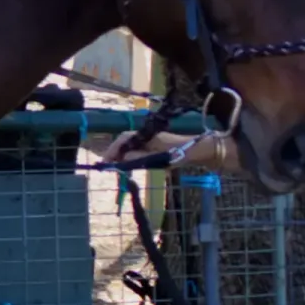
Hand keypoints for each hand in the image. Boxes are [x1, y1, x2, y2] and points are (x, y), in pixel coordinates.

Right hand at [100, 130, 223, 169]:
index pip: (123, 140)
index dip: (112, 150)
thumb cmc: (180, 153)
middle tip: (108, 166)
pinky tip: (130, 165)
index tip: (105, 162)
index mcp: (145, 136)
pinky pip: (138, 150)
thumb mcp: (158, 158)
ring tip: (117, 167)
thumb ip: (139, 159)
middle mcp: (146, 136)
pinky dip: (131, 157)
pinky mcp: (156, 147)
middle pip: (125, 142)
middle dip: (115, 153)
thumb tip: (123, 160)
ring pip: (131, 147)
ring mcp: (151, 141)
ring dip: (122, 156)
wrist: (199, 152)